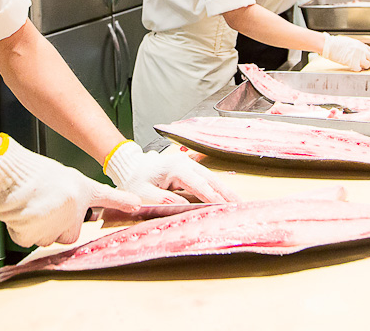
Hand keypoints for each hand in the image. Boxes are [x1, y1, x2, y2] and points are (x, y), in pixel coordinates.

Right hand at [0, 136, 140, 246]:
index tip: (137, 205)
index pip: (107, 196)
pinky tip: (21, 214)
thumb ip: (74, 196)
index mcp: (80, 191)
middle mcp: (72, 210)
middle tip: (46, 208)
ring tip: (32, 207)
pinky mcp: (34, 235)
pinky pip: (29, 240)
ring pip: (48, 238)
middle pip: (69, 234)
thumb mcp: (62, 178)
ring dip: (39, 229)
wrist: (11, 174)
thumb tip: (75, 205)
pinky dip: (22, 231)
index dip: (122, 202)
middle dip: (58, 227)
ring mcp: (54, 225)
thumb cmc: (31, 173)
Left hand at [105, 141, 240, 203]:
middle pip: (210, 179)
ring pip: (210, 177)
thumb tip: (185, 206)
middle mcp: (184, 163)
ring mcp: (186, 163)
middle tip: (241, 204)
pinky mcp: (187, 167)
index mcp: (174, 168)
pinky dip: (216, 187)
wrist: (129, 166)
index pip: (199, 185)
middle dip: (226, 192)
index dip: (213, 197)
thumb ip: (165, 200)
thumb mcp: (145, 195)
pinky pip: (205, 178)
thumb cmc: (135, 181)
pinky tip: (224, 195)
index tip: (225, 207)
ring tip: (237, 201)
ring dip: (224, 189)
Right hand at [321, 32, 369, 70]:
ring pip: (367, 64)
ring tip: (359, 67)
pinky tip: (353, 68)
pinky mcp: (353, 62)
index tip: (366, 59)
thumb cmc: (335, 43)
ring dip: (364, 67)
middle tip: (364, 66)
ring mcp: (358, 56)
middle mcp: (361, 50)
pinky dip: (356, 70)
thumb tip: (357, 52)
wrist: (329, 45)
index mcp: (360, 44)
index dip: (369, 57)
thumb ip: (355, 47)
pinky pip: (359, 69)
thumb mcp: (349, 42)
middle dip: (369, 62)